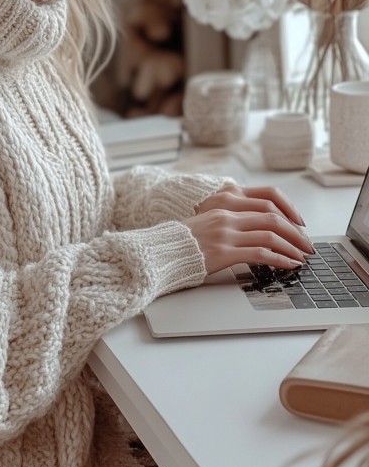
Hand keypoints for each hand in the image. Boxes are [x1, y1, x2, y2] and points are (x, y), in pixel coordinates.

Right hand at [185, 183, 313, 275]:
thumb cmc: (183, 240)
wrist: (161, 251)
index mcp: (225, 203)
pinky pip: (261, 255)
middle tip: (306, 244)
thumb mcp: (208, 220)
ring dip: (292, 247)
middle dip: (295, 232)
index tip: (299, 224)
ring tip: (302, 257)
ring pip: (271, 236)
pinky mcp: (224, 253)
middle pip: (273, 217)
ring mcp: (226, 234)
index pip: (267, 200)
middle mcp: (227, 215)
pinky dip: (280, 260)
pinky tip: (288, 265)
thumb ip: (230, 220)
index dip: (289, 211)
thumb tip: (257, 228)